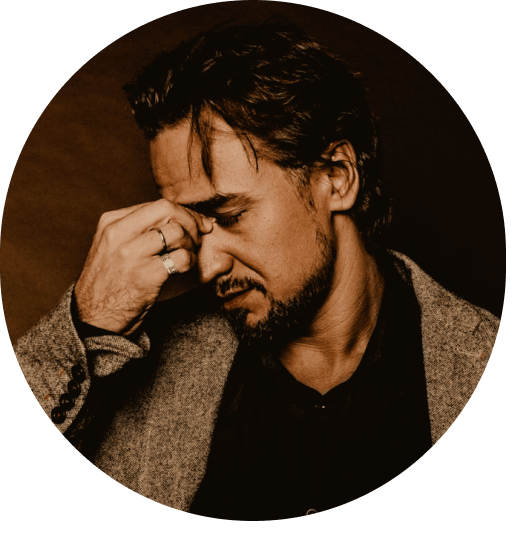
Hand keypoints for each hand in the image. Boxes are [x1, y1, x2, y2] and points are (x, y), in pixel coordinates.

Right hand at [74, 199, 212, 335]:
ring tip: (188, 255)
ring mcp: (131, 254)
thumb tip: (178, 217)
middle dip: (192, 222)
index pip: (158, 205)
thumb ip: (137, 229)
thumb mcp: (112, 246)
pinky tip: (185, 268)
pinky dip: (190, 261)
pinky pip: (181, 257)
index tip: (199, 223)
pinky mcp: (145, 275)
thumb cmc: (109, 283)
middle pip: (168, 211)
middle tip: (199, 236)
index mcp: (111, 222)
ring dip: (191, 244)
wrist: (93, 317)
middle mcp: (119, 234)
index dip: (185, 213)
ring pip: (177, 232)